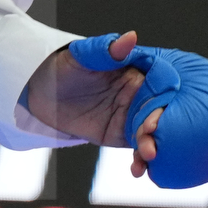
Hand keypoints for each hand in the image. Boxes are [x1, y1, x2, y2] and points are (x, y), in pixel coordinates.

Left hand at [26, 30, 162, 170]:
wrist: (43, 91)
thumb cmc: (64, 67)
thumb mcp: (81, 56)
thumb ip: (106, 50)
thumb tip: (130, 36)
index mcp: (139, 74)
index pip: (161, 87)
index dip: (164, 101)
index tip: (158, 116)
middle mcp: (142, 96)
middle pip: (161, 114)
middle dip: (161, 129)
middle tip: (153, 142)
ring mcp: (134, 116)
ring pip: (153, 133)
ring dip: (154, 146)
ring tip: (147, 157)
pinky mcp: (123, 134)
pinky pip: (138, 149)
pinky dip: (141, 161)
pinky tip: (139, 170)